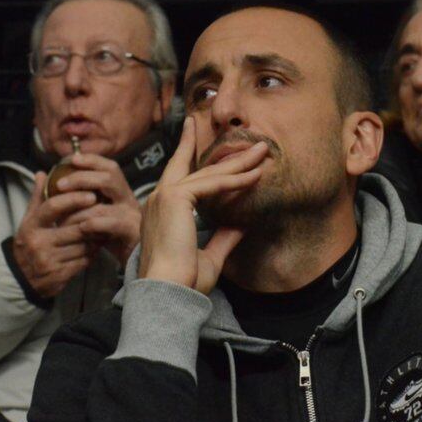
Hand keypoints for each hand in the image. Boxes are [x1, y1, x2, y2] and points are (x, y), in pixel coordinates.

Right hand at [13, 172, 97, 297]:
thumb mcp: (29, 220)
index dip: (73, 199)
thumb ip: (38, 197)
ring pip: (83, 245)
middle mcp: (38, 242)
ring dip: (96, 238)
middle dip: (93, 221)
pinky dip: (92, 254)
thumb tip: (42, 173)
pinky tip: (96, 248)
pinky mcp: (59, 275)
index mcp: (31, 225)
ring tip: (104, 229)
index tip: (92, 195)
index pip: (53, 207)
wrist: (19, 277)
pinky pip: (83, 261)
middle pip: (74, 228)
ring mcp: (48, 260)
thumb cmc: (29, 242)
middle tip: (107, 213)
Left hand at [55, 153, 142, 264]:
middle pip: (109, 177)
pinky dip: (93, 224)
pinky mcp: (132, 231)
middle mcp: (128, 200)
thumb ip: (81, 201)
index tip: (71, 159)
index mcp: (121, 193)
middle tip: (59, 185)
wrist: (134, 261)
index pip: (110, 167)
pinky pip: (111, 223)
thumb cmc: (112, 237)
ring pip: (104, 203)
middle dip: (81, 178)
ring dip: (79, 209)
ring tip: (62, 218)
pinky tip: (81, 229)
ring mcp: (132, 215)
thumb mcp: (97, 215)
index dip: (92, 160)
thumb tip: (53, 184)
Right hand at [138, 117, 267, 293]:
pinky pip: (212, 184)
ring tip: (262, 152)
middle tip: (250, 142)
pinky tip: (255, 176)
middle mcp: (158, 199)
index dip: (188, 151)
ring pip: (208, 173)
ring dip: (238, 163)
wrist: (168, 292)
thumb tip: (242, 225)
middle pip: (197, 168)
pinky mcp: (175, 198)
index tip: (194, 129)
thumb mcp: (210, 256)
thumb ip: (224, 237)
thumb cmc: (183, 282)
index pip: (179, 174)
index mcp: (161, 212)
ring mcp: (164, 196)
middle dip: (226, 155)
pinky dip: (235, 180)